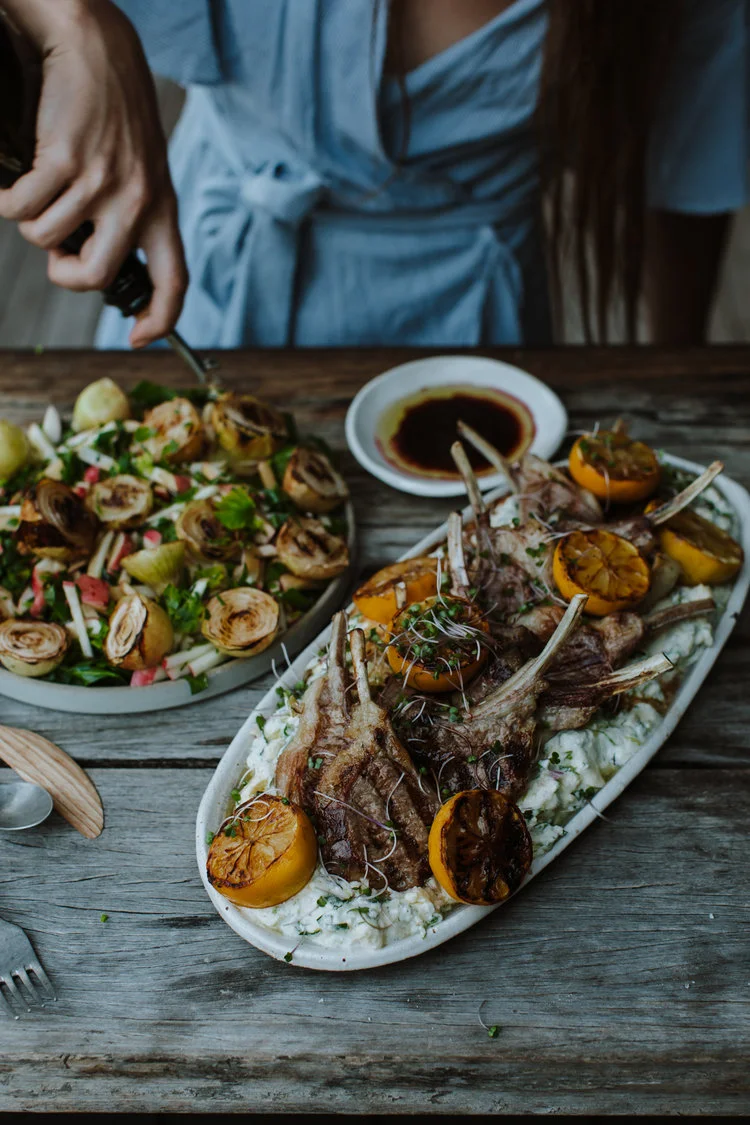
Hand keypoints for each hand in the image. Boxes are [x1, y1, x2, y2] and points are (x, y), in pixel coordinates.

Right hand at [0, 0, 187, 345]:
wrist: (98, 51)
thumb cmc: (115, 117)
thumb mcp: (142, 173)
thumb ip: (129, 218)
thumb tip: (93, 265)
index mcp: (162, 210)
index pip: (175, 282)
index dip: (160, 320)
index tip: (138, 337)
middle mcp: (137, 202)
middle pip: (95, 276)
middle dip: (64, 275)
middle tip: (57, 254)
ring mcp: (102, 182)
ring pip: (46, 240)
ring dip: (32, 223)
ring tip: (43, 192)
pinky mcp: (65, 161)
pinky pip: (21, 209)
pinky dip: (7, 200)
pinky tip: (14, 181)